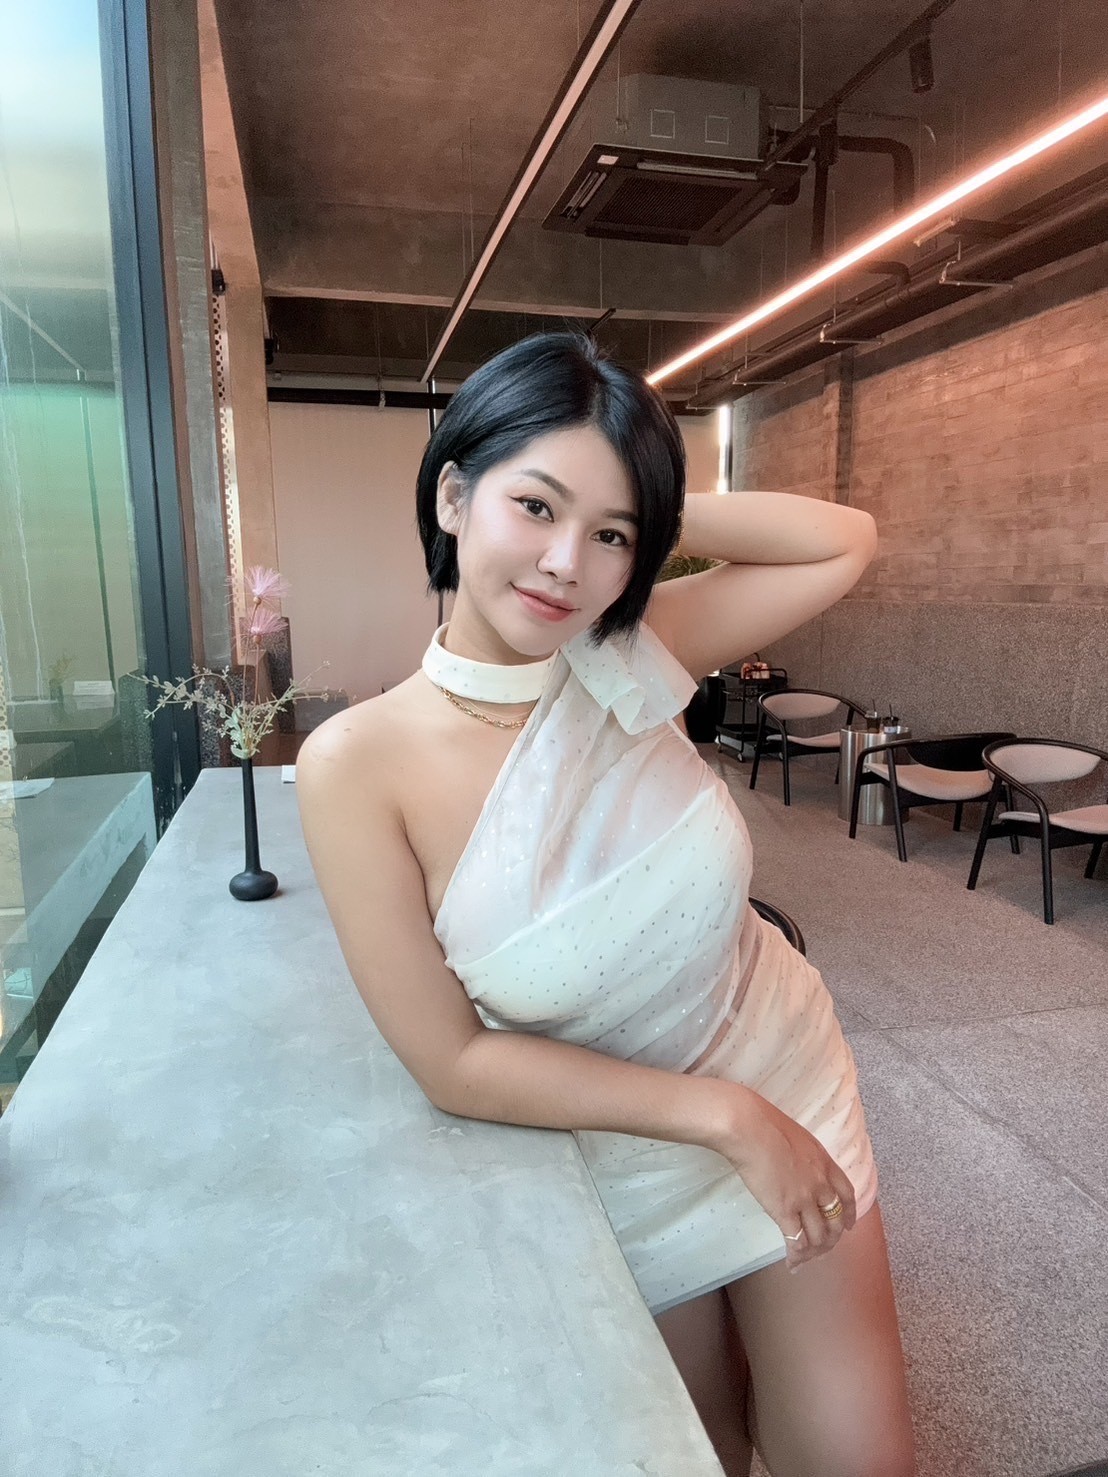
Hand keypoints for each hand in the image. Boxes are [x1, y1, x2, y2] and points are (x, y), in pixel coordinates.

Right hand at [714, 1086, 856, 1269]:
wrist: (750, 1130)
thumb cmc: (766, 1125)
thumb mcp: (799, 1138)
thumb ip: (805, 1157)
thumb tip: (797, 1165)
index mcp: (825, 1164)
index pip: (847, 1195)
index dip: (850, 1214)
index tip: (849, 1226)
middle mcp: (821, 1184)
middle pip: (836, 1221)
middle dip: (832, 1239)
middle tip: (823, 1248)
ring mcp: (804, 1199)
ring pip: (819, 1236)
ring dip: (815, 1251)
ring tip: (805, 1259)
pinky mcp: (784, 1211)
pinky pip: (797, 1241)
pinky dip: (796, 1255)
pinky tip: (791, 1262)